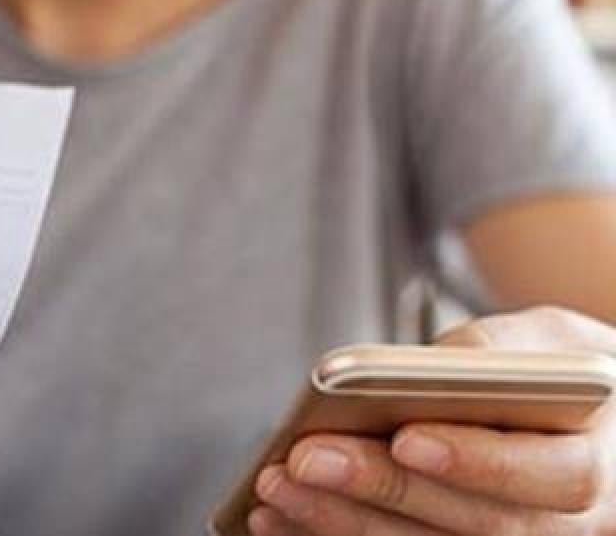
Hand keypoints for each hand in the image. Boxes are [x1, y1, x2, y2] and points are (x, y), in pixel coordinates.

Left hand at [248, 306, 615, 535]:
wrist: (586, 420)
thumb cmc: (558, 372)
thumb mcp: (551, 342)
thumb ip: (497, 352)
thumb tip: (419, 370)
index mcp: (599, 464)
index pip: (549, 475)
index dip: (475, 461)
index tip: (405, 437)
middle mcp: (568, 526)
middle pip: (476, 523)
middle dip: (382, 489)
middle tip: (303, 460)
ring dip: (342, 524)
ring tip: (275, 488)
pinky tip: (274, 517)